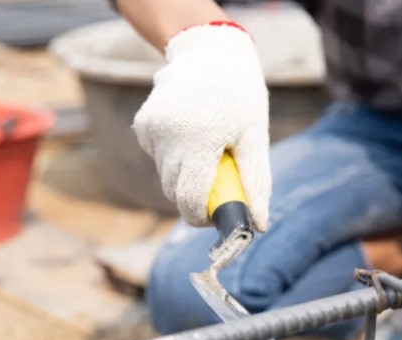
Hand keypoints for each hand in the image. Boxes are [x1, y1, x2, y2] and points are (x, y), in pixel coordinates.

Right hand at [133, 22, 270, 230]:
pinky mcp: (143, 125)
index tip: (215, 216)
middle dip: (194, 197)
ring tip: (205, 149)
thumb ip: (255, 183)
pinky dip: (172, 156)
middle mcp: (169, 136)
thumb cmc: (239, 97)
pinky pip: (157, 157)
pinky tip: (189, 134)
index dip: (201, 216)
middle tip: (217, 179)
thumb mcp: (255, 137)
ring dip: (184, 174)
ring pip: (164, 175)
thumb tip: (258, 225)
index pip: (189, 200)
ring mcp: (151, 130)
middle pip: (174, 192)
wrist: (210, 52)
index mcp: (200, 141)